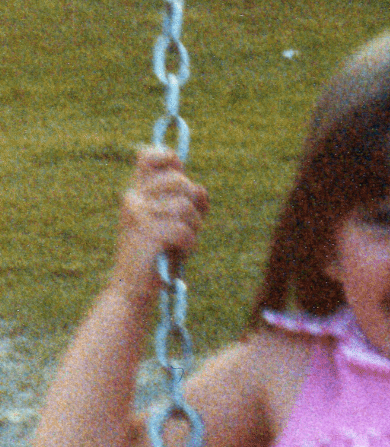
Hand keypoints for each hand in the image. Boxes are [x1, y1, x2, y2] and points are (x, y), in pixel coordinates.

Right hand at [111, 147, 209, 308]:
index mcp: (137, 192)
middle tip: (188, 226)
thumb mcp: (173, 222)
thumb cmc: (157, 255)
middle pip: (181, 182)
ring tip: (181, 242)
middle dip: (195, 205)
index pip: (149, 157)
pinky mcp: (145, 233)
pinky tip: (178, 252)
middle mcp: (133, 198)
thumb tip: (199, 189)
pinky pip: (183, 230)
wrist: (133, 289)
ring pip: (185, 207)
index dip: (170, 159)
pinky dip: (189, 243)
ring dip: (193, 227)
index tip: (181, 173)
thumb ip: (184, 201)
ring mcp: (137, 215)